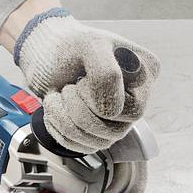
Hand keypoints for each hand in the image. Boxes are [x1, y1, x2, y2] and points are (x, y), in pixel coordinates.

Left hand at [14, 13, 159, 154]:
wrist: (46, 54)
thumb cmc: (70, 45)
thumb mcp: (89, 46)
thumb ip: (106, 73)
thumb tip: (111, 110)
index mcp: (146, 72)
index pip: (131, 109)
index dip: (98, 97)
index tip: (82, 76)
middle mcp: (138, 97)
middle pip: (115, 131)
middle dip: (79, 112)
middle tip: (67, 88)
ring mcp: (120, 116)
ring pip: (99, 142)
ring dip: (66, 121)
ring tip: (57, 97)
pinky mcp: (100, 130)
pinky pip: (84, 147)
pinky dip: (61, 130)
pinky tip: (56, 109)